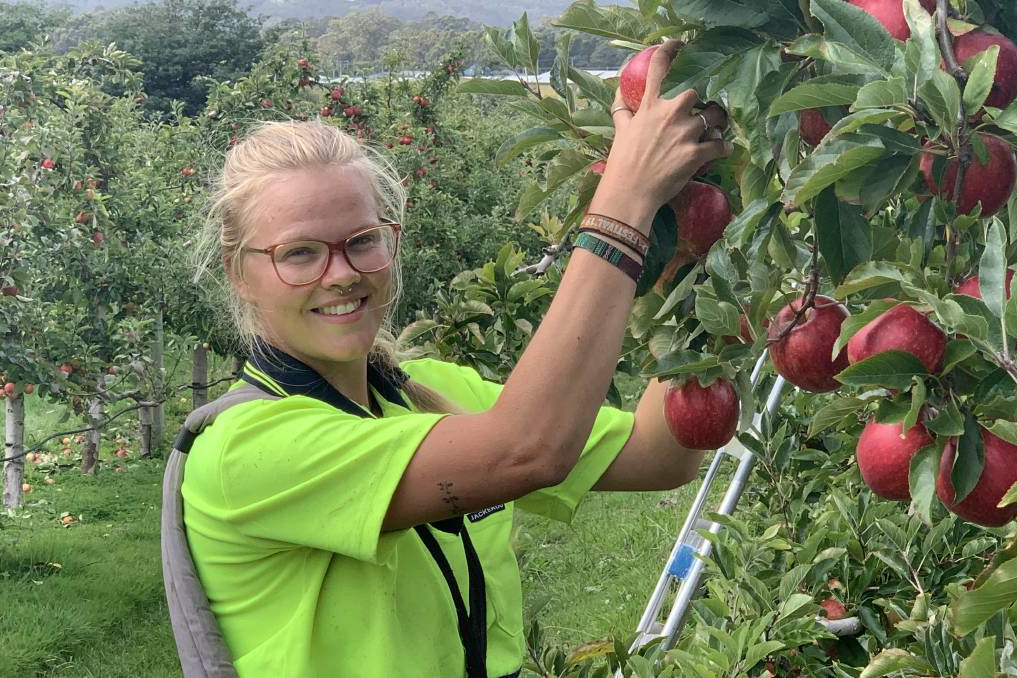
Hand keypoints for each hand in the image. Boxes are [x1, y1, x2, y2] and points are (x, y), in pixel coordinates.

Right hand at [589, 40, 732, 231]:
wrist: (630, 194)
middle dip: (702, 100)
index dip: (670, 50)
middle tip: (704, 110)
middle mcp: (669, 115)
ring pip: (714, 117)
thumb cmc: (622, 163)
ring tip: (717, 129)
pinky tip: (725, 149)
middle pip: (696, 91)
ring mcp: (684, 134)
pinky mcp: (696, 155)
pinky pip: (721, 144)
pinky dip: (725, 147)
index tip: (680, 44)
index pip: (658, 68)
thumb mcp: (619, 131)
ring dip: (718, 122)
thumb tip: (620, 93)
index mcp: (649, 107)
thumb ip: (622, 109)